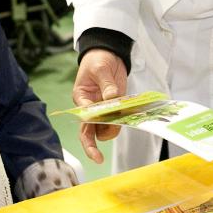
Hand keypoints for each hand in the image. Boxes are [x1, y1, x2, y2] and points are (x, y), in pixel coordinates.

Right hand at [72, 49, 127, 163]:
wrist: (109, 54)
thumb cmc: (98, 59)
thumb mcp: (101, 68)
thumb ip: (106, 84)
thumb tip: (111, 98)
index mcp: (81, 99)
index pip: (84, 116)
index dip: (90, 125)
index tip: (97, 133)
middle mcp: (90, 108)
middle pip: (89, 131)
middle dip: (92, 145)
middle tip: (98, 158)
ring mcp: (103, 110)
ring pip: (105, 129)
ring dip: (113, 129)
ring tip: (123, 118)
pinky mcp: (116, 108)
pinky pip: (118, 121)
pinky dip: (124, 121)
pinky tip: (131, 117)